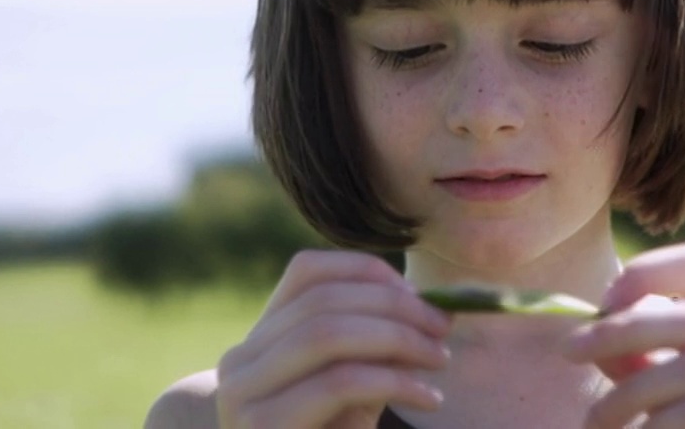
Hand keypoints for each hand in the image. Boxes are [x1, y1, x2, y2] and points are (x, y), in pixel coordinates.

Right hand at [215, 249, 451, 427]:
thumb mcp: (356, 385)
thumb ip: (380, 344)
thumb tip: (439, 305)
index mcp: (260, 337)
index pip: (306, 272)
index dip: (368, 272)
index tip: (420, 295)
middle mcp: (240, 358)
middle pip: (324, 301)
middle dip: (395, 307)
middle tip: (444, 328)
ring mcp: (241, 393)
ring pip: (326, 334)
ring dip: (397, 339)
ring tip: (439, 361)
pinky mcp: (262, 426)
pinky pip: (337, 382)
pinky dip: (393, 381)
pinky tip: (429, 397)